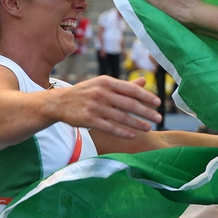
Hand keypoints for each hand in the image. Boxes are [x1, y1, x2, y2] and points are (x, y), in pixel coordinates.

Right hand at [48, 75, 162, 138]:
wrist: (58, 102)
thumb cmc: (86, 92)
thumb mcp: (103, 84)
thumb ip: (124, 85)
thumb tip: (144, 82)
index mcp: (107, 82)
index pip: (131, 89)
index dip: (146, 96)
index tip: (158, 103)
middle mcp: (101, 93)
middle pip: (129, 104)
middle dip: (146, 112)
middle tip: (159, 118)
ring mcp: (94, 107)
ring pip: (121, 117)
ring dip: (137, 123)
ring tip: (149, 128)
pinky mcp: (88, 120)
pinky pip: (109, 127)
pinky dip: (122, 132)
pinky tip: (133, 135)